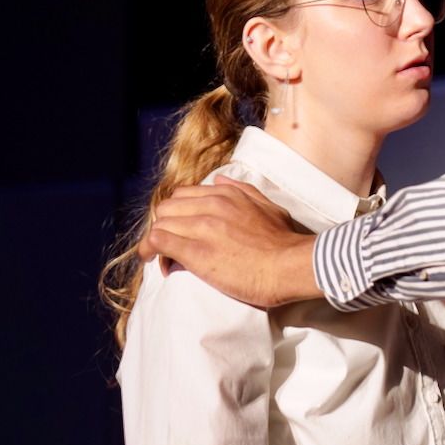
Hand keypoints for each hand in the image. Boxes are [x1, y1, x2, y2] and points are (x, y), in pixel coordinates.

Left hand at [137, 176, 321, 307]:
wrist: (291, 266)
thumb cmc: (285, 241)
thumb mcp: (269, 207)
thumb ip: (244, 190)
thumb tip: (219, 178)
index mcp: (227, 194)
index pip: (184, 195)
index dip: (178, 214)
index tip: (183, 231)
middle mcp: (211, 206)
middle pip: (166, 209)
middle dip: (165, 227)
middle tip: (172, 247)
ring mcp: (203, 228)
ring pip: (159, 225)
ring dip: (156, 242)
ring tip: (164, 259)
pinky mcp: (196, 252)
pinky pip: (159, 242)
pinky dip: (153, 252)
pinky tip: (158, 262)